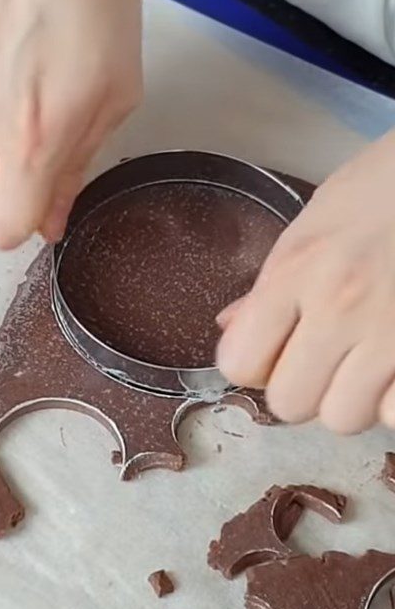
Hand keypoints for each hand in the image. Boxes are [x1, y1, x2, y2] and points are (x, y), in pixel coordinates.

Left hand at [216, 130, 394, 433]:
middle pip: (289, 403)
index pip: (239, 365)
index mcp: (297, 271)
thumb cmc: (383, 189)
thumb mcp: (311, 224)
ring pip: (344, 420)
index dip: (252, 364)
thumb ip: (269, 287)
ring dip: (350, 400)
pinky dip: (393, 401)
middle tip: (323, 359)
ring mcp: (394, 334)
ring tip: (367, 364)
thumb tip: (230, 330)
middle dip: (301, 389)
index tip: (272, 350)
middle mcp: (341, 306)